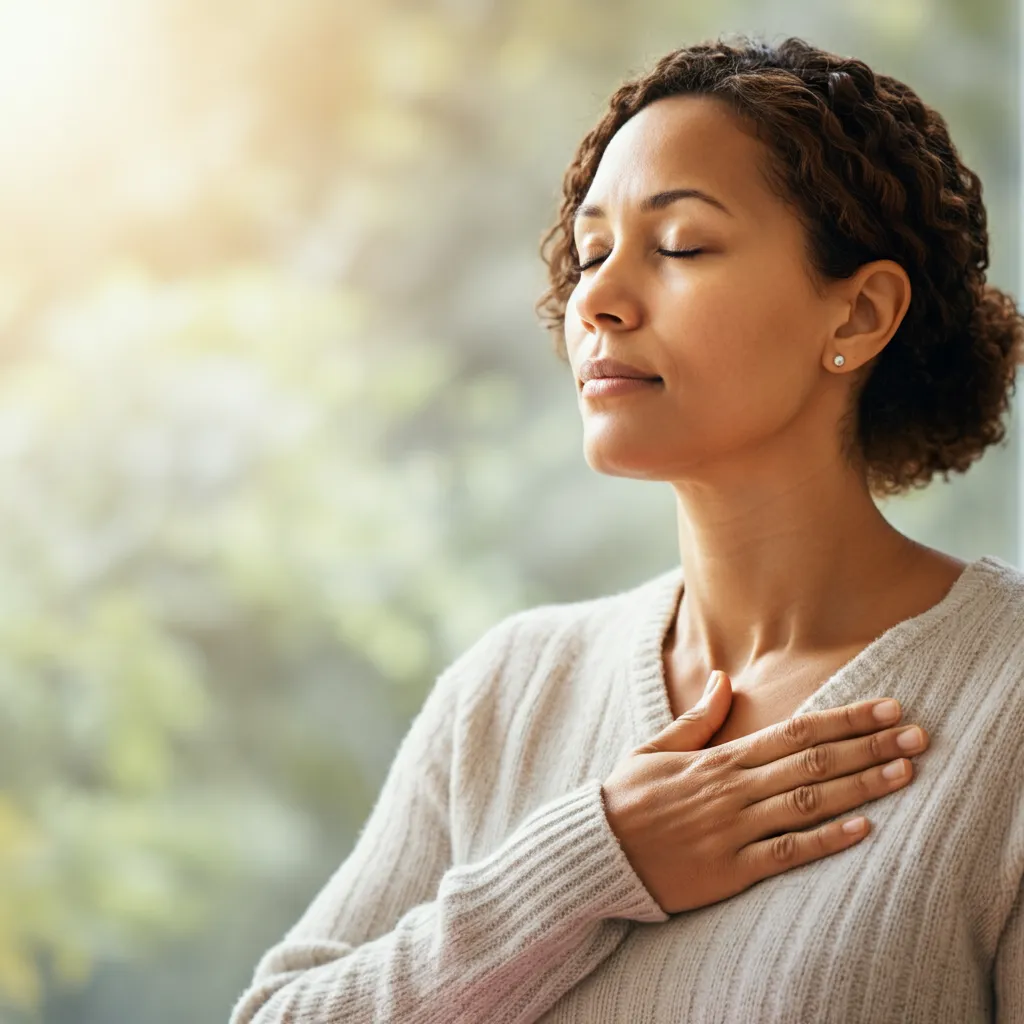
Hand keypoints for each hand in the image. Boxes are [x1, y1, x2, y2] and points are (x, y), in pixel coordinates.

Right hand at [601, 670, 927, 914]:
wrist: (596, 851)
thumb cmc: (626, 798)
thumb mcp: (654, 747)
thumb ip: (696, 718)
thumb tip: (722, 680)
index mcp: (719, 758)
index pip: (795, 731)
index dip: (844, 718)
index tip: (886, 707)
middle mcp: (734, 789)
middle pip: (813, 762)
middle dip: (869, 746)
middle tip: (916, 735)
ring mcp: (734, 829)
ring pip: (808, 802)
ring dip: (861, 786)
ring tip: (904, 772)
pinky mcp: (730, 870)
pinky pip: (786, 853)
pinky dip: (826, 840)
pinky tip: (863, 829)